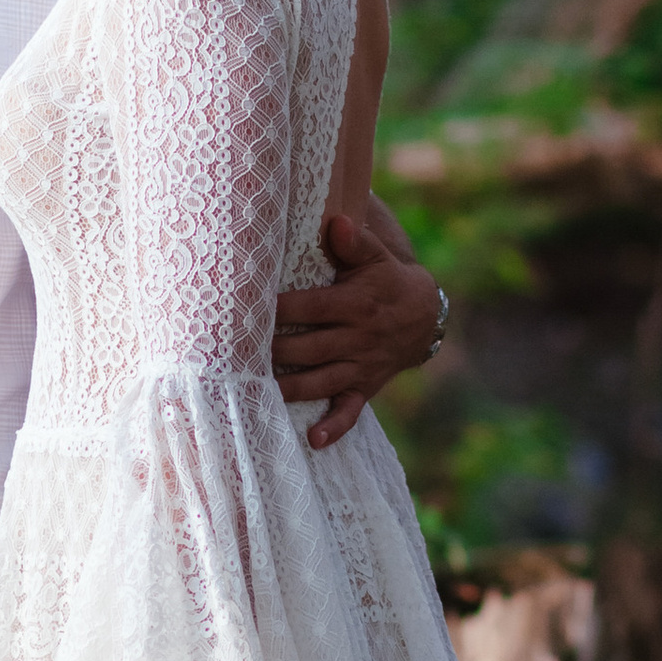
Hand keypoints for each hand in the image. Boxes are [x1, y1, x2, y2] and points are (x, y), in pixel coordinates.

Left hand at [271, 209, 444, 445]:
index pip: (313, 308)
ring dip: (290, 387)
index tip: (248, 307)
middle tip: (236, 354)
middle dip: (275, 351)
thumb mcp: (378, 257)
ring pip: (321, 381)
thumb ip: (356, 242)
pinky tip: (313, 439)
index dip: (282, 308)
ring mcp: (361, 366)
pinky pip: (351, 411)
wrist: (425, 316)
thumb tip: (336, 221)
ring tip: (257, 390)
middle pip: (309, 348)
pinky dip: (334, 427)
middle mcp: (358, 338)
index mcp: (357, 305)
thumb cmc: (387, 280)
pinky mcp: (365, 388)